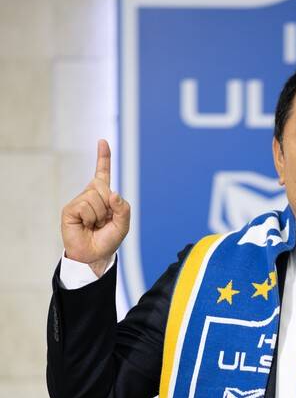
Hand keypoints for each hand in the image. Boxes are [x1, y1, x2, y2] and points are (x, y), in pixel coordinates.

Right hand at [61, 139, 129, 275]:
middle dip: (108, 205)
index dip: (103, 157)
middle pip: (103, 187)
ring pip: (95, 197)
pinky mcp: (70, 209)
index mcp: (103, 196)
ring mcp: (79, 201)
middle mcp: (90, 195)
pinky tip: (85, 225)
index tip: (103, 141)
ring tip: (94, 225)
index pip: (102, 173)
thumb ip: (123, 209)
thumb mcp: (123, 225)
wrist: (93, 256)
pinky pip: (86, 205)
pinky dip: (90, 217)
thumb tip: (113, 193)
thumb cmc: (107, 240)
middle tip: (103, 221)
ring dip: (99, 214)